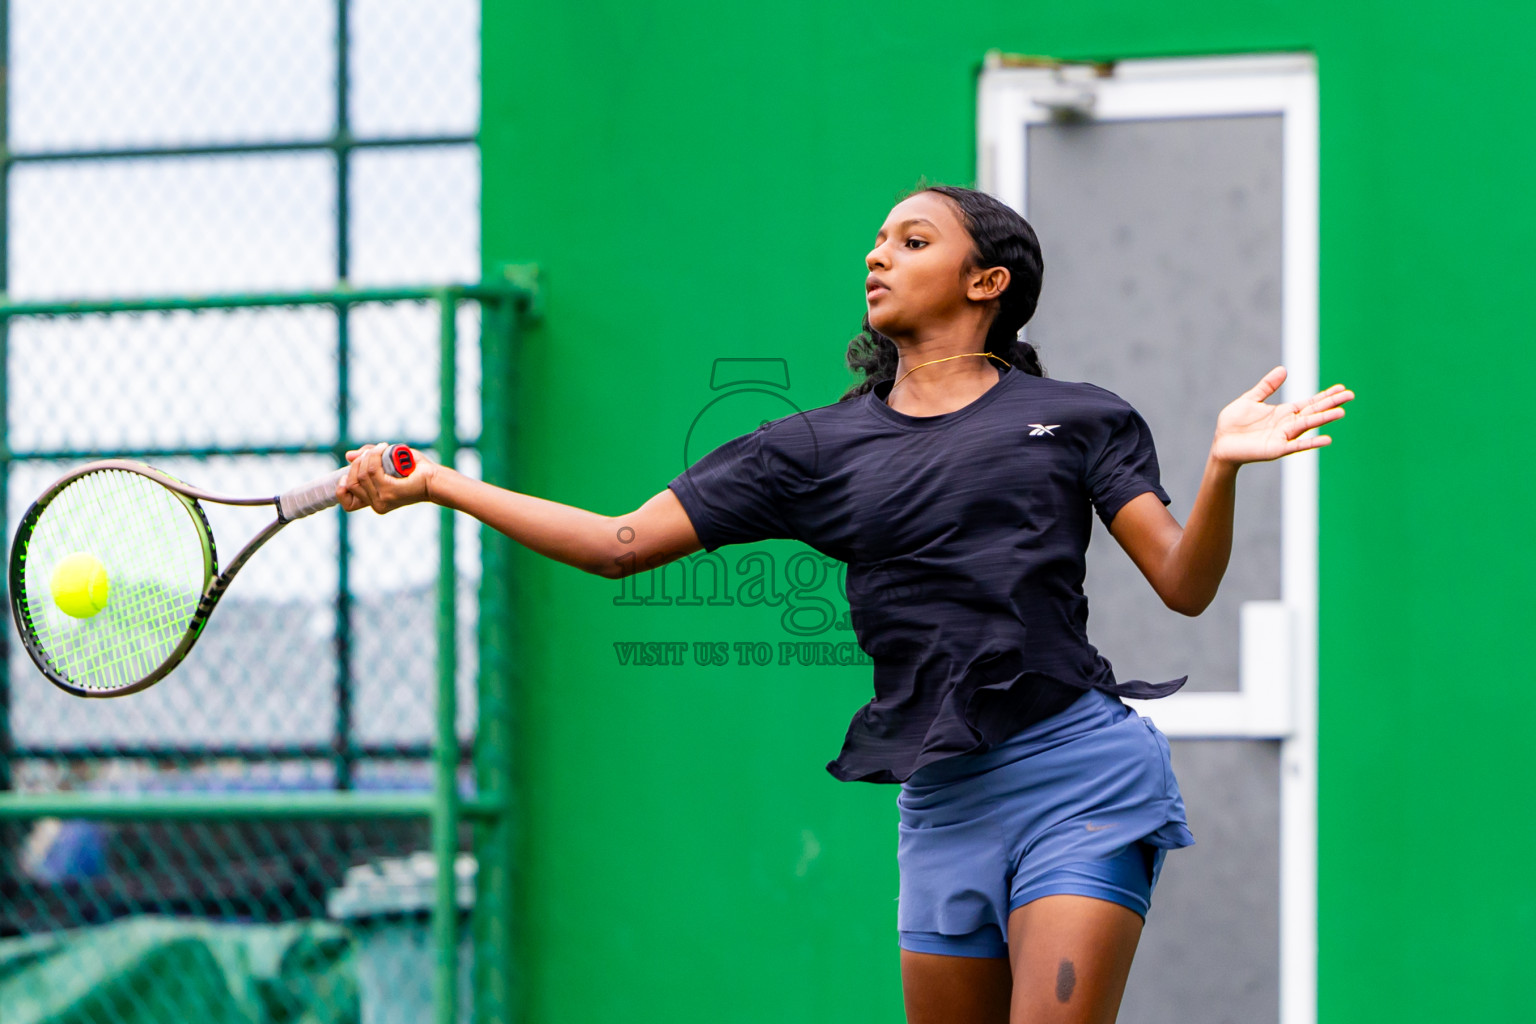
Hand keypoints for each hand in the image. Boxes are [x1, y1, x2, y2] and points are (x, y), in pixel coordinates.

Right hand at [336, 443, 436, 513]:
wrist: (435, 479)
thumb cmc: (414, 470)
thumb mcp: (387, 461)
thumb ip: (368, 458)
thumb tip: (349, 456)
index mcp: (374, 501)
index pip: (348, 504)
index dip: (341, 489)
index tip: (346, 476)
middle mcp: (377, 505)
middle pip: (352, 482)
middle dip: (359, 462)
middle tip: (374, 451)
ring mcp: (382, 500)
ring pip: (362, 474)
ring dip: (369, 455)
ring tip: (382, 447)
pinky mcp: (390, 492)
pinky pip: (372, 470)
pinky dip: (375, 455)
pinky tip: (383, 447)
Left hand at [1211, 366, 1354, 466]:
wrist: (1221, 444)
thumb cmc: (1233, 424)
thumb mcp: (1250, 400)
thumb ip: (1267, 386)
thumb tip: (1284, 369)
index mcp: (1283, 413)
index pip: (1309, 402)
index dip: (1325, 395)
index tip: (1341, 388)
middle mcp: (1287, 425)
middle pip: (1313, 411)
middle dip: (1331, 403)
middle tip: (1351, 395)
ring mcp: (1284, 437)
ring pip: (1308, 426)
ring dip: (1324, 419)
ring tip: (1342, 412)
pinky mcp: (1276, 449)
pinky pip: (1297, 445)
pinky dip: (1311, 442)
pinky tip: (1327, 439)